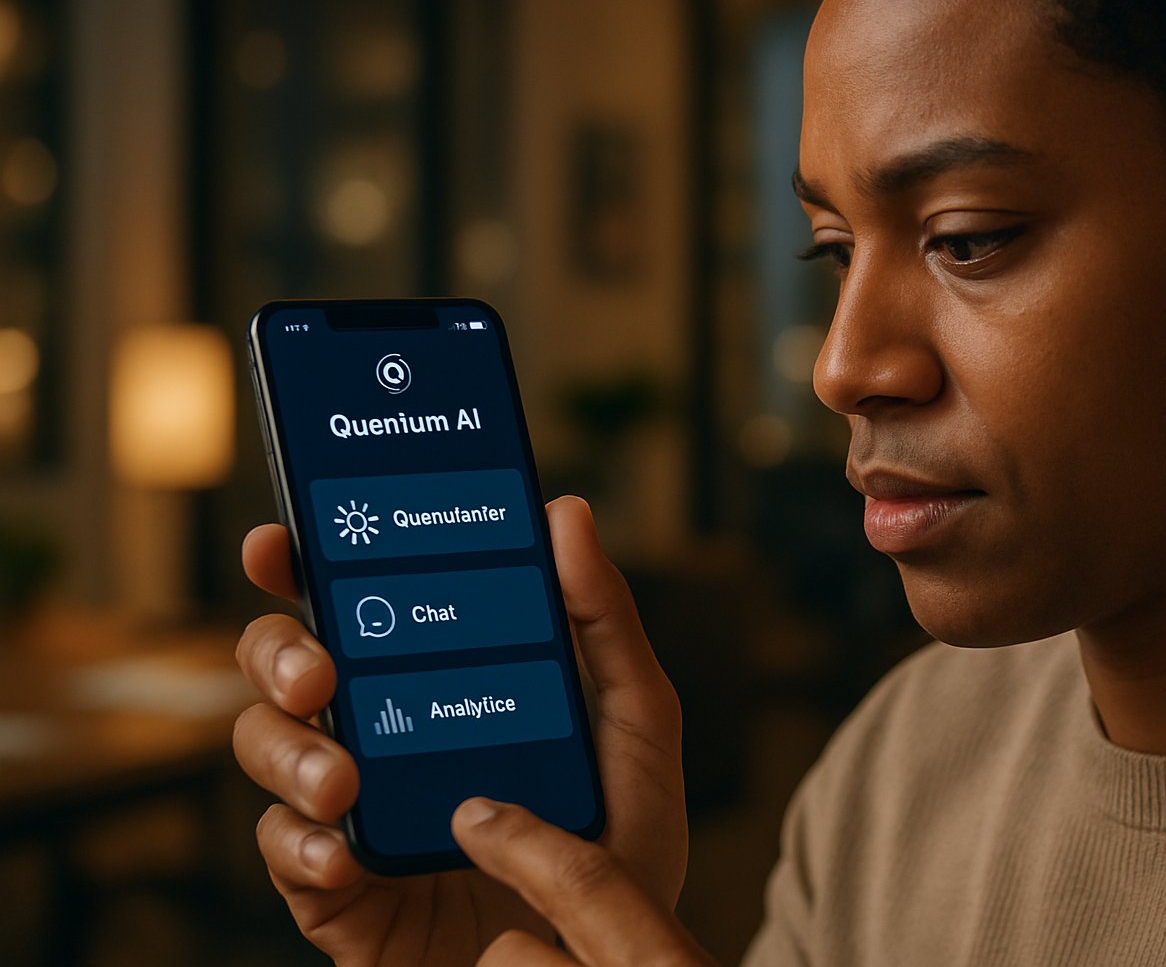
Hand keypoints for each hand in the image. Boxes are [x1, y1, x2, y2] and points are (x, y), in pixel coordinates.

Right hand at [231, 496, 686, 965]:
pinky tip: (346, 855)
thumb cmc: (617, 838)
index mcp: (434, 679)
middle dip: (279, 654)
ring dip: (290, 753)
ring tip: (344, 779)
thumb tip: (567, 512)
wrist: (606, 958)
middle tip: (322, 672)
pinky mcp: (335, 887)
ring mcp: (348, 806)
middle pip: (283, 664)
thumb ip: (603, 621)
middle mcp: (379, 729)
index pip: (353, 603)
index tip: (284, 542)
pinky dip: (302, 847)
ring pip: (263, 747)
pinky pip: (281, 853)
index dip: (301, 564)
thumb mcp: (633, 724)